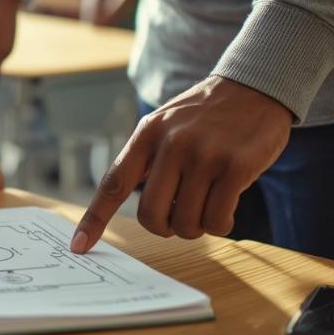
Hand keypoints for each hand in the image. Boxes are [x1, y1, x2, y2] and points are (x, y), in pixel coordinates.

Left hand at [70, 76, 292, 253]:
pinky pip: (218, 220)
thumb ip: (144, 158)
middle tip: (179, 218)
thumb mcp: (164, 124)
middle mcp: (171, 144)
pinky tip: (225, 211)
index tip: (78, 246)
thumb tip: (120, 202)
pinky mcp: (236, 167)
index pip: (113, 185)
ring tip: (207, 205)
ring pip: (187, 223)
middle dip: (165, 228)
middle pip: (151, 216)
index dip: (94, 220)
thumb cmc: (205, 116)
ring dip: (196, 227)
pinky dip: (220, 225)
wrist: (254, 88)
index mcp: (146, 135)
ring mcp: (204, 156)